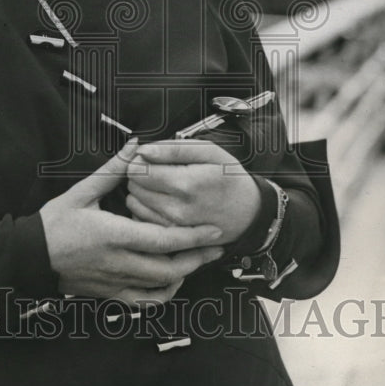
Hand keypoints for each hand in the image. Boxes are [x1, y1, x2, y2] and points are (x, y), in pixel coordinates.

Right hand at [39, 140, 224, 304]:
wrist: (30, 255)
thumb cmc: (55, 223)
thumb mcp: (83, 191)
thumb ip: (113, 170)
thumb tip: (135, 147)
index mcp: (114, 235)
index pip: (164, 239)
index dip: (194, 236)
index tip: (214, 230)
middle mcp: (119, 262)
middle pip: (170, 268)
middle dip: (197, 258)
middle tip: (215, 247)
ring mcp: (114, 282)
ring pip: (160, 288)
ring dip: (183, 275)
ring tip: (195, 260)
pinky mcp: (108, 294)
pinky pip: (143, 302)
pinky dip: (162, 295)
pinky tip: (168, 282)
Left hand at [125, 139, 260, 243]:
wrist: (250, 213)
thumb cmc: (230, 179)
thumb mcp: (210, 152)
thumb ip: (174, 149)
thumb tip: (144, 150)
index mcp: (185, 184)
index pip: (138, 169)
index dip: (140, 159)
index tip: (151, 157)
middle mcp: (176, 209)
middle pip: (134, 185)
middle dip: (140, 174)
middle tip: (158, 169)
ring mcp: (173, 226)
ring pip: (134, 202)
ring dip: (141, 190)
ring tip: (161, 184)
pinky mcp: (172, 236)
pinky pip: (143, 218)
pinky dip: (146, 207)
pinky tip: (161, 199)